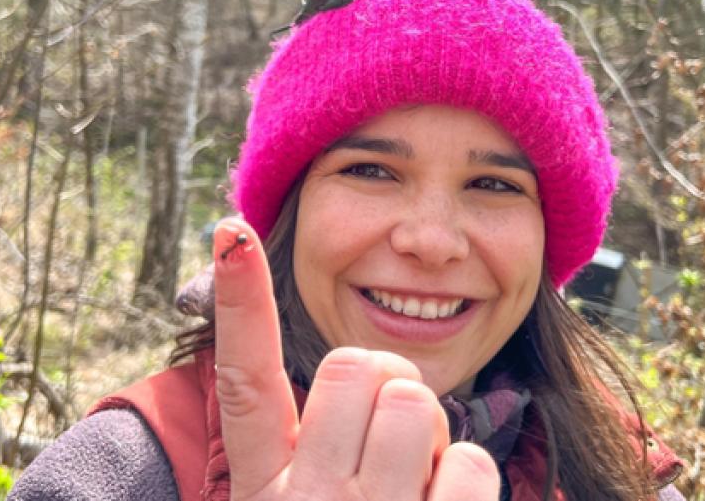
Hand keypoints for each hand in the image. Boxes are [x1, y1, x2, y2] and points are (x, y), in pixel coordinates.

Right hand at [211, 218, 499, 500]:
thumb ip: (325, 441)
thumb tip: (367, 368)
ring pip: (414, 401)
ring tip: (415, 488)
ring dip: (430, 434)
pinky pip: (470, 459)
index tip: (233, 232)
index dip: (241, 302)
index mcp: (266, 486)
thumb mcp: (311, 500)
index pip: (245, 381)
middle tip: (391, 442)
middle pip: (356, 367)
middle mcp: (306, 500)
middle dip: (389, 384)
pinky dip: (467, 481)